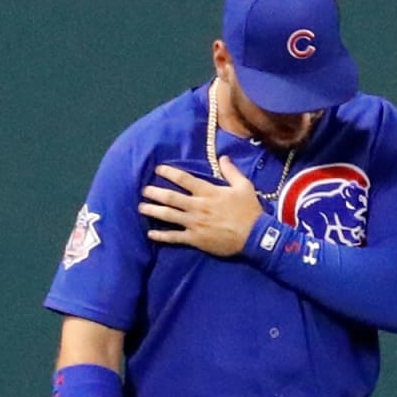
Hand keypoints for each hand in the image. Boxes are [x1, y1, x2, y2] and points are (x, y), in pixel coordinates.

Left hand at [138, 156, 263, 256]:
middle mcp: (198, 206)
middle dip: (155, 193)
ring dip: (153, 211)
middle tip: (144, 190)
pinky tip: (150, 234)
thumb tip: (223, 157)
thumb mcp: (244, 186)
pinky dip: (161, 236)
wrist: (255, 237)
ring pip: (168, 216)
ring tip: (141, 208)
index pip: (185, 179)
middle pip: (171, 197)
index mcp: (209, 192)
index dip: (170, 173)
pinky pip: (174, 237)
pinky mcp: (195, 239)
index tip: (158, 169)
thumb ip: (232, 171)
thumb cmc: (250, 210)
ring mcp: (195, 223)